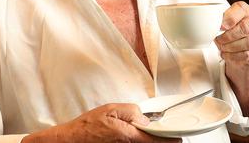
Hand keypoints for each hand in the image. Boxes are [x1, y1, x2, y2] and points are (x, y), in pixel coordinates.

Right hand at [22, 103, 179, 142]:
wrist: (69, 142)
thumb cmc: (87, 127)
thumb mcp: (111, 110)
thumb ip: (132, 112)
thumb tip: (145, 118)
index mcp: (129, 136)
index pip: (158, 140)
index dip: (171, 137)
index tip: (179, 136)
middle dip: (158, 138)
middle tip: (162, 132)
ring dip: (147, 140)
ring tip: (143, 132)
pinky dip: (138, 142)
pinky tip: (134, 136)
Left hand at [215, 1, 248, 113]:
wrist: (244, 48)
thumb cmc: (232, 32)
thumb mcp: (226, 22)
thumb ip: (220, 20)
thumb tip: (206, 24)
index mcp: (247, 10)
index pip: (240, 9)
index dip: (228, 18)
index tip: (219, 27)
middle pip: (245, 27)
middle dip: (228, 36)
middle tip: (218, 40)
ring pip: (247, 42)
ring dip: (231, 47)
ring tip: (222, 48)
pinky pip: (248, 54)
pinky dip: (234, 56)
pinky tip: (227, 54)